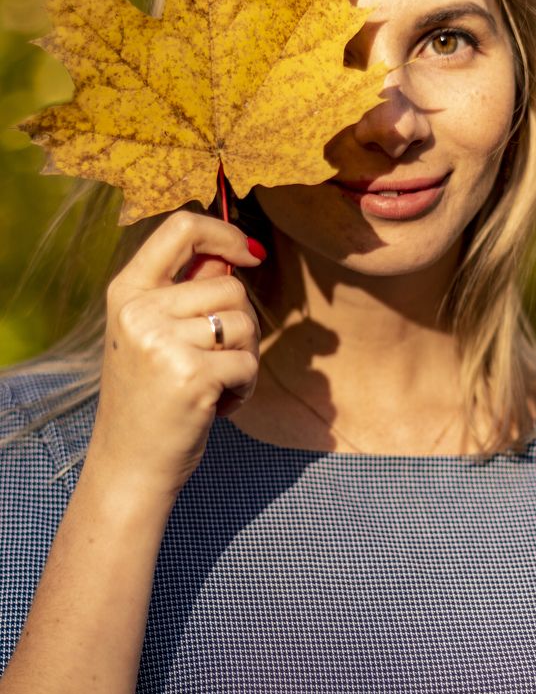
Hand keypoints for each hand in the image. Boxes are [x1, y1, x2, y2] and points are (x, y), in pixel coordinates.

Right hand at [87, 211, 263, 501]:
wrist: (129, 465)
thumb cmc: (149, 397)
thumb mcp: (153, 334)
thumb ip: (188, 291)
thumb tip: (235, 253)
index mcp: (127, 291)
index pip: (181, 228)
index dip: (225, 232)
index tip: (250, 251)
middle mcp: (139, 310)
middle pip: (229, 285)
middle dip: (241, 323)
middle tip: (216, 360)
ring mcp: (163, 342)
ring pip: (244, 323)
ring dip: (244, 358)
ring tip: (213, 384)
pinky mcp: (191, 375)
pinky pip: (248, 362)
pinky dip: (244, 386)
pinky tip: (215, 405)